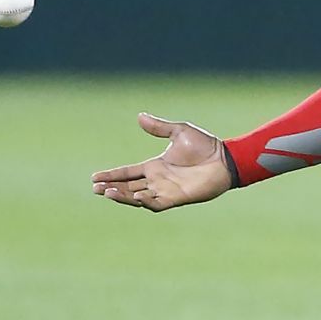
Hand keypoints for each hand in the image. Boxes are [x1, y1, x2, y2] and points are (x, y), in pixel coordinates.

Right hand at [91, 113, 232, 211]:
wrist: (226, 159)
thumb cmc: (205, 145)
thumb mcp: (179, 132)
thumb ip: (159, 127)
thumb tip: (139, 116)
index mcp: (155, 166)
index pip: (127, 173)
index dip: (111, 175)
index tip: (94, 177)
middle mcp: (157, 180)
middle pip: (128, 187)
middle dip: (111, 188)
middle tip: (96, 188)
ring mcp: (166, 190)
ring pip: (137, 197)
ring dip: (123, 196)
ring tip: (107, 193)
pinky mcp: (176, 198)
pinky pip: (156, 204)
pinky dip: (144, 202)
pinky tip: (135, 197)